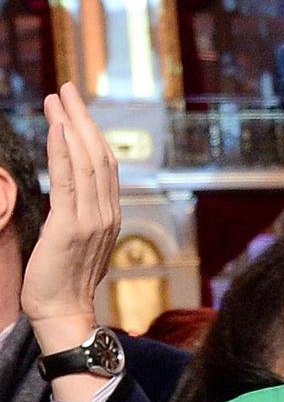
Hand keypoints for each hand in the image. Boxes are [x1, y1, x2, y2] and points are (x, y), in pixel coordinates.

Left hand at [21, 83, 121, 344]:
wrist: (62, 313)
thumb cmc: (60, 282)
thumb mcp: (72, 242)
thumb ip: (75, 216)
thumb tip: (66, 195)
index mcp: (109, 216)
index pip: (105, 166)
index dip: (91, 133)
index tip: (74, 109)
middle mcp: (107, 213)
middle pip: (99, 155)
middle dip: (82, 118)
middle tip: (67, 89)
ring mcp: (93, 219)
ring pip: (87, 161)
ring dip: (71, 125)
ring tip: (57, 99)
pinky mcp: (71, 226)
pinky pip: (69, 179)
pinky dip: (63, 150)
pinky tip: (56, 129)